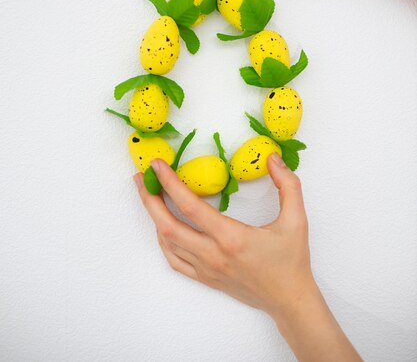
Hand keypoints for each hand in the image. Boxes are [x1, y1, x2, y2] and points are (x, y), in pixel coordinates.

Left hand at [134, 153, 361, 360]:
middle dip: (149, 199)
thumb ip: (288, 185)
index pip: (190, 205)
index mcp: (230, 237)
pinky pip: (174, 260)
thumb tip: (272, 158)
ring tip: (148, 195)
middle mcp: (212, 254)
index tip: (157, 165)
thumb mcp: (296, 220)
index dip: (169, 182)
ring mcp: (206, 269)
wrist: (290, 300)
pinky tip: (163, 227)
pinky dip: (163, 241)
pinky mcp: (205, 278)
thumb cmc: (291, 261)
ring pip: (167, 243)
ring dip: (153, 217)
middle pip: (167, 225)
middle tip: (141, 177)